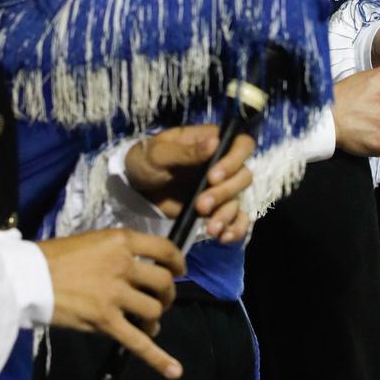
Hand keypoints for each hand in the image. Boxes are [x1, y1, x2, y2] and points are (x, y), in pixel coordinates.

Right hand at [42, 229, 185, 378]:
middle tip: (160, 301)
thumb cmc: (54, 257)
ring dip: (155, 319)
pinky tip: (174, 371)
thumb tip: (139, 269)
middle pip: (164, 283)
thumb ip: (118, 252)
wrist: (28, 276)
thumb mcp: (92, 241)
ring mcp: (114, 294)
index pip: (165, 250)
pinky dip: (158, 358)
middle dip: (168, 295)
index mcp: (120, 241)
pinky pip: (138, 342)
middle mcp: (122, 265)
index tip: (179, 271)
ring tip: (147, 323)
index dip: (178, 263)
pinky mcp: (105, 321)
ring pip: (154, 310)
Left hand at [125, 125, 254, 241]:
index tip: (213, 177)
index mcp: (212, 141)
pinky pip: (236, 219)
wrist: (136, 188)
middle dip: (224, 193)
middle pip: (243, 176)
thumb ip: (186, 151)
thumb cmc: (146, 160)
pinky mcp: (217, 209)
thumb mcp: (159, 153)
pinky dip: (235, 229)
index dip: (235, 160)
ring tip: (210, 228)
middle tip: (201, 205)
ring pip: (238, 200)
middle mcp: (223, 163)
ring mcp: (221, 187)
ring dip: (226, 215)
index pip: (241, 145)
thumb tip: (215, 143)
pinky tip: (223, 237)